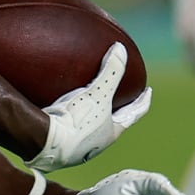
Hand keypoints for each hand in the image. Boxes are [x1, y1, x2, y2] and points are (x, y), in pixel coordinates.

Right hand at [27, 42, 151, 174]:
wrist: (47, 143)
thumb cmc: (77, 121)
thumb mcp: (98, 93)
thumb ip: (111, 71)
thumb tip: (120, 47)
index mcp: (112, 132)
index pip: (134, 114)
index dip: (142, 101)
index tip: (148, 92)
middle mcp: (98, 143)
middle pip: (114, 123)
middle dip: (119, 111)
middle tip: (122, 98)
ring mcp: (79, 147)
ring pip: (92, 130)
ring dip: (95, 118)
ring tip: (92, 104)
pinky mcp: (60, 146)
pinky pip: (70, 129)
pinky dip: (72, 120)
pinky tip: (63, 112)